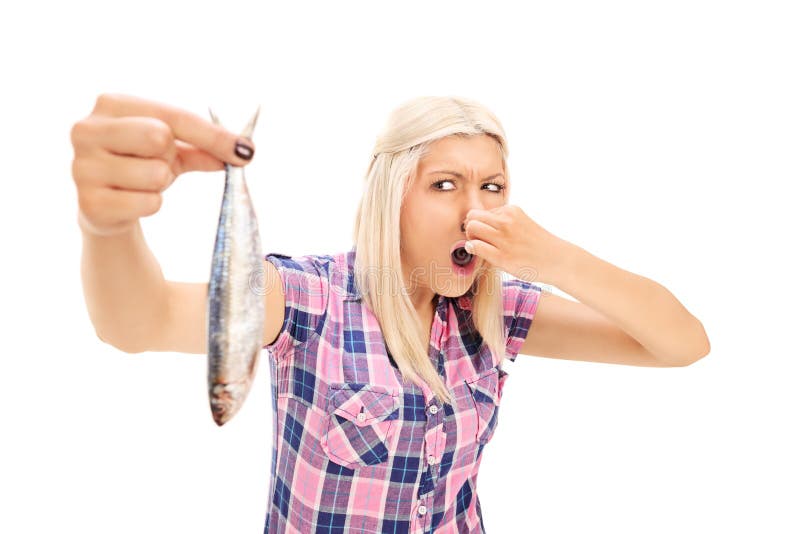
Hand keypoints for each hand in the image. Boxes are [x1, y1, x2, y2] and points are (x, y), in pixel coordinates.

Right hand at [70, 93, 256, 236]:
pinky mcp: (89, 204)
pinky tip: (133, 201)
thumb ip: (206, 146)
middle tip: (162, 163)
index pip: (174, 116)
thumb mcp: (174, 149)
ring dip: (161, 184)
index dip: (214, 135)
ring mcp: (82, 167)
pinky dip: (152, 205)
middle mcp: (87, 130)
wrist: (105, 207)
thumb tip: (243, 151)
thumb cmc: (141, 164)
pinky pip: (149, 204)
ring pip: (156, 174)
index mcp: (110, 105)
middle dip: (171, 155)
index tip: (246, 151)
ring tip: (143, 183)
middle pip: (159, 137)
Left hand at [463, 204, 572, 285]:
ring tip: (481, 247)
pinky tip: (479, 254)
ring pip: (471, 228)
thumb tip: (476, 226)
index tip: (487, 234)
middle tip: (479, 239)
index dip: (480, 223)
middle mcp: (507, 221)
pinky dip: (473, 249)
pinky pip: (475, 247)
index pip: (481, 212)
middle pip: (472, 217)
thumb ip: (503, 222)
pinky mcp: (502, 256)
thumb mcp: (522, 223)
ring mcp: (504, 238)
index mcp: (511, 211)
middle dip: (470, 228)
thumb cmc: (538, 245)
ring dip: (471, 238)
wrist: (558, 260)